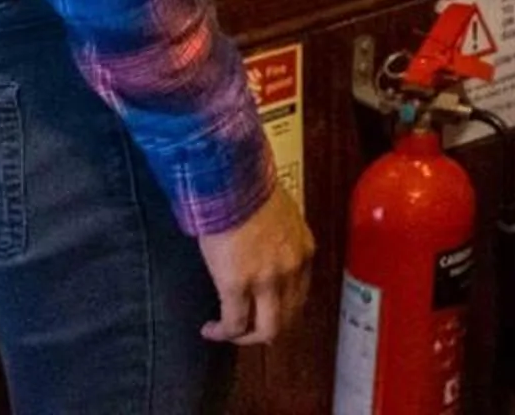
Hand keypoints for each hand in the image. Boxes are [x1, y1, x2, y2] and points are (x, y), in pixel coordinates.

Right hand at [198, 183, 314, 345]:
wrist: (231, 178)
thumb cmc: (249, 185)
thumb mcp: (278, 211)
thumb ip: (277, 234)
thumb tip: (260, 242)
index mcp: (303, 248)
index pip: (301, 291)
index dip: (282, 306)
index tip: (264, 307)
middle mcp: (292, 268)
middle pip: (288, 316)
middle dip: (267, 329)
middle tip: (248, 331)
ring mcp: (267, 280)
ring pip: (266, 329)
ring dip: (247, 337)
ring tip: (228, 334)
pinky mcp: (237, 284)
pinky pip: (234, 323)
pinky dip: (223, 333)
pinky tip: (211, 330)